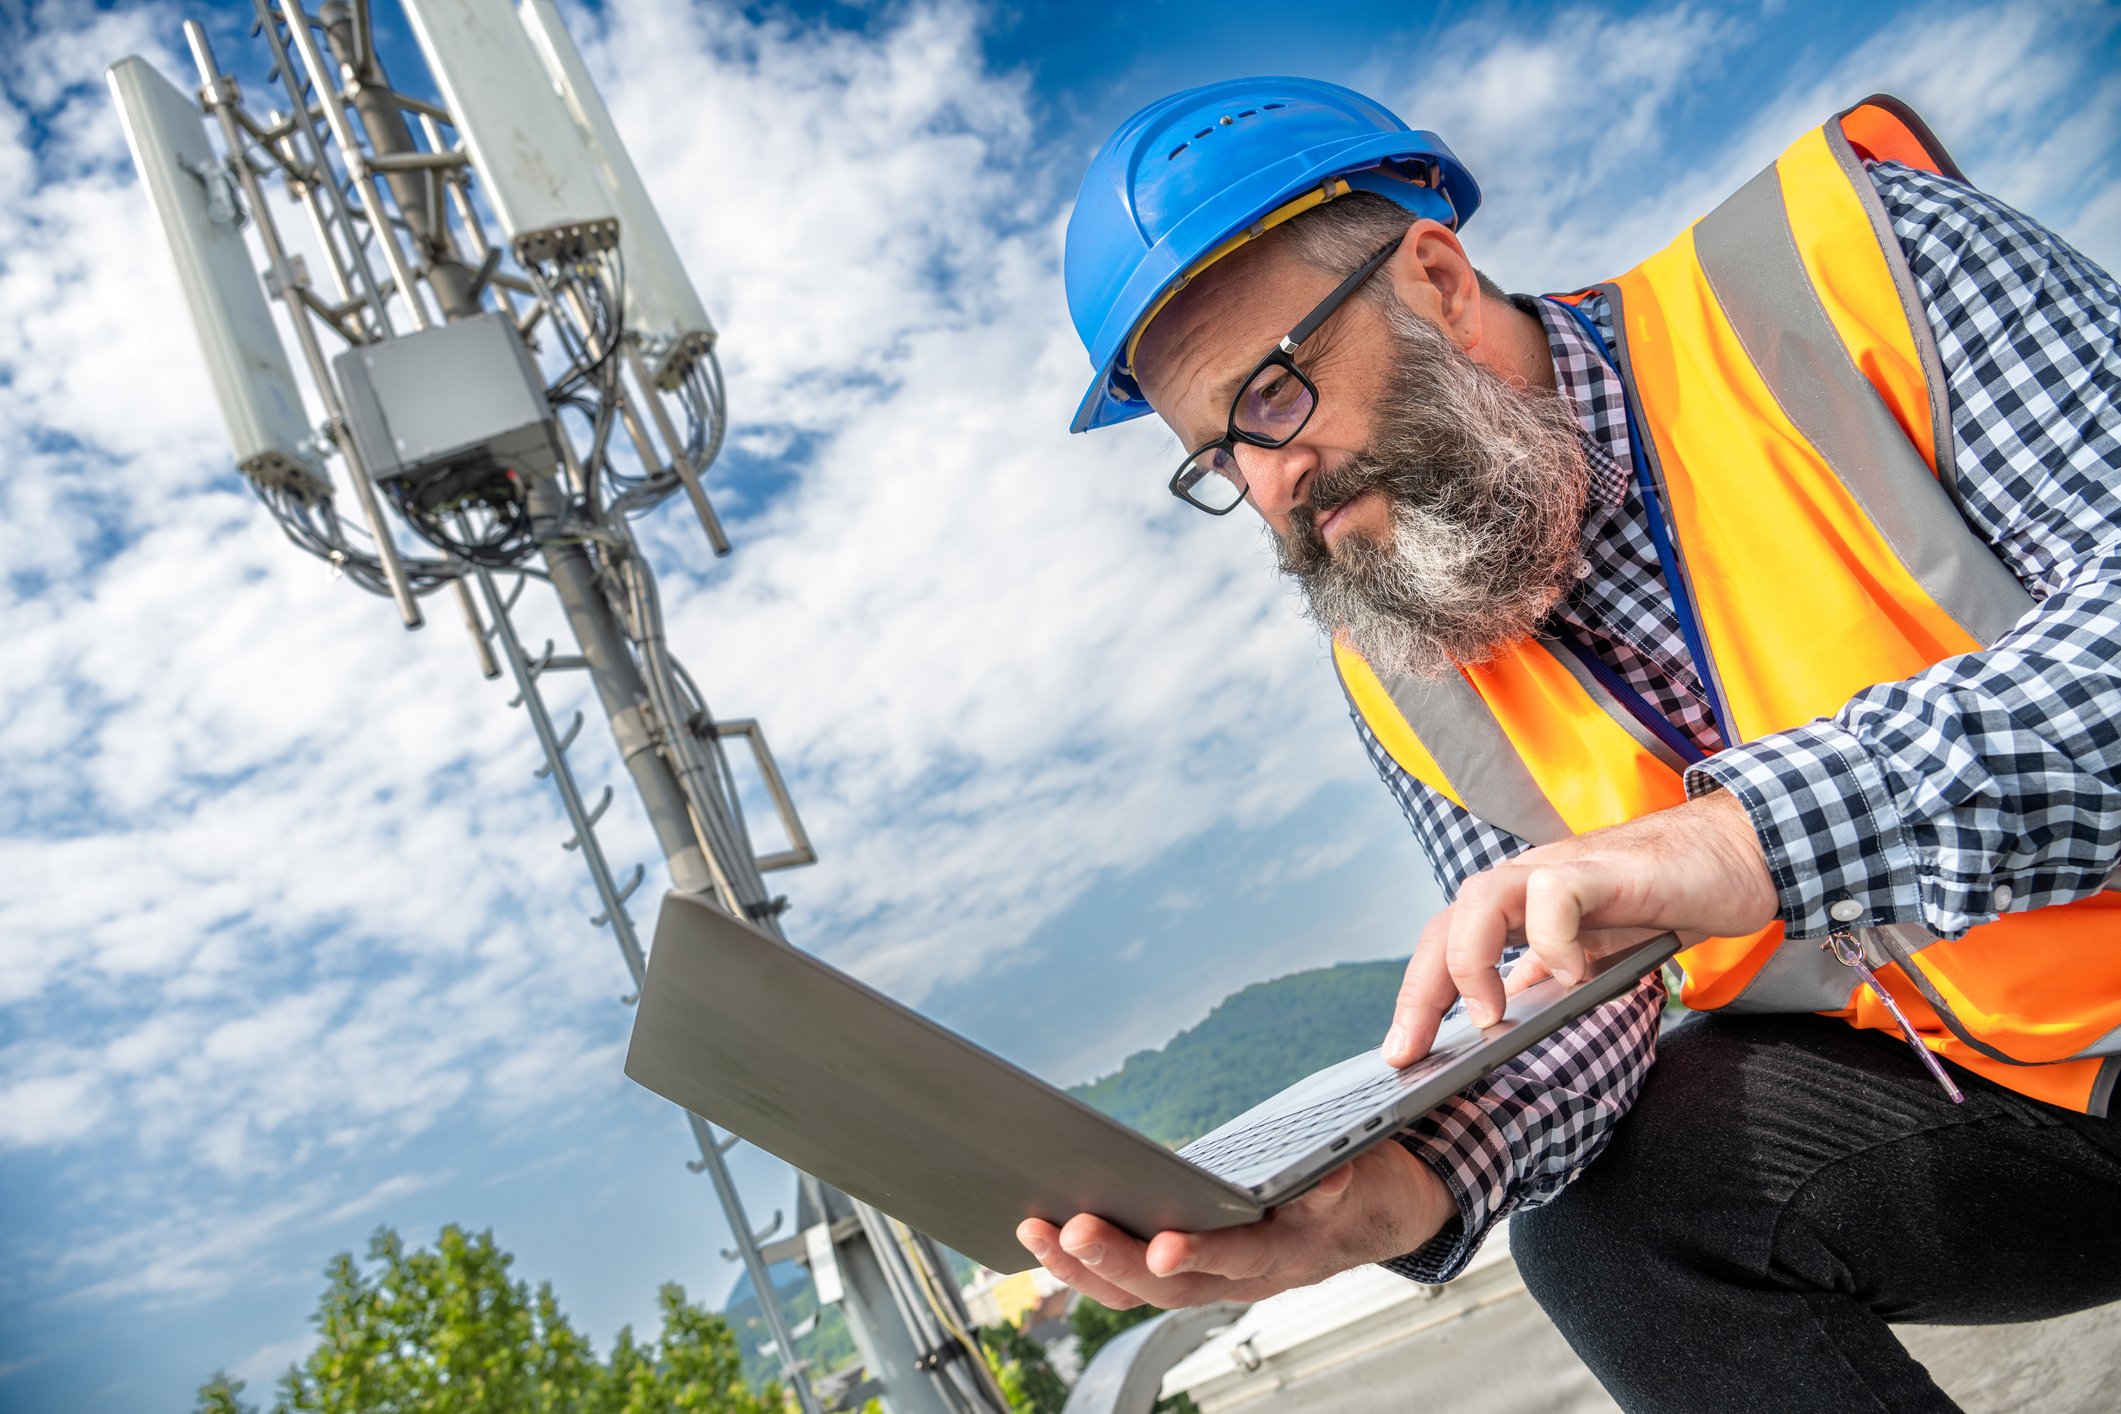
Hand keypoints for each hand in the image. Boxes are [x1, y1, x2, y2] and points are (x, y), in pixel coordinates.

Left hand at [1015, 1138, 1452, 1308]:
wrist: (1374, 1213)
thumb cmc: (1360, 1188)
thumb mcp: (1362, 1178)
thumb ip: (1336, 1184)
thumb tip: (1330, 1176)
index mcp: (1287, 1252)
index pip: (1239, 1259)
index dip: (1202, 1256)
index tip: (1163, 1247)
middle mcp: (1242, 1276)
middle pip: (1170, 1286)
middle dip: (1115, 1260)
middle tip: (1071, 1227)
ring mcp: (1212, 1278)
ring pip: (1140, 1291)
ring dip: (1084, 1267)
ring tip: (1037, 1229)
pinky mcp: (1189, 1268)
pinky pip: (1132, 1279)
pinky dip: (1087, 1264)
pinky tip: (1045, 1236)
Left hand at [1383, 790, 1776, 1065]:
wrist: (1737, 854)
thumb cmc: (1665, 899)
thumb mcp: (1595, 953)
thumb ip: (1550, 978)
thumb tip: (1508, 1018)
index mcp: (1520, 907)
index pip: (1446, 943)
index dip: (1418, 994)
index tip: (1401, 1053)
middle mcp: (1528, 883)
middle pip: (1446, 922)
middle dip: (1421, 989)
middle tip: (1411, 1050)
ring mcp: (1563, 870)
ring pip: (1482, 897)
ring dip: (1471, 959)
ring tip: (1486, 1019)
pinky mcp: (1606, 869)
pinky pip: (1556, 892)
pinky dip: (1552, 937)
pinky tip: (1570, 976)